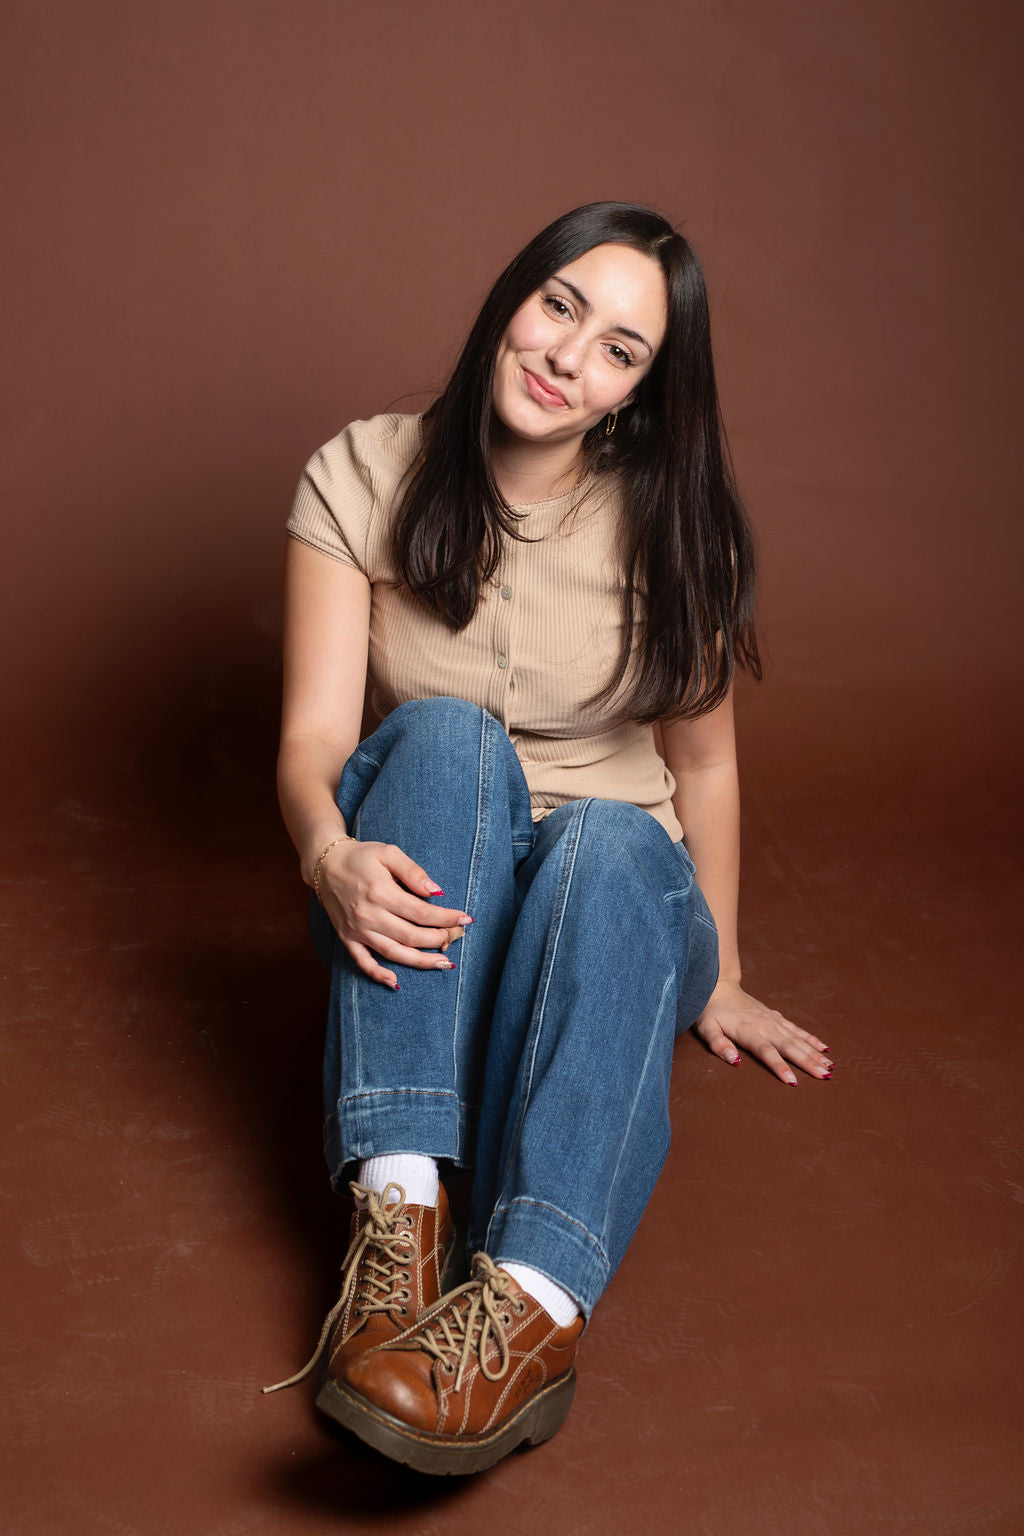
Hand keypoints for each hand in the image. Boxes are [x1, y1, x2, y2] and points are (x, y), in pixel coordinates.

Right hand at [316, 839, 472, 989]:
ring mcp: (357, 930)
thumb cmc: (361, 856)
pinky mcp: (347, 938)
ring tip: (444, 963)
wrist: (326, 864)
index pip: (422, 912)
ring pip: (394, 953)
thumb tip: (436, 892)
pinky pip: (363, 962)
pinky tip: (396, 983)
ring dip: (421, 962)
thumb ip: (413, 872)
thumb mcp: (389, 853)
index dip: (446, 918)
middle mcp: (369, 915)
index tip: (465, 919)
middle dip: (439, 939)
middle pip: (411, 936)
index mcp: (381, 892)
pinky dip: (378, 975)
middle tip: (456, 937)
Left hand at [693, 982, 831, 1084]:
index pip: (767, 1052)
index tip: (793, 1081)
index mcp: (748, 1031)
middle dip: (808, 1062)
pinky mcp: (776, 1017)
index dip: (780, 1067)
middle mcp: (765, 1026)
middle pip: (789, 1047)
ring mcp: (772, 1020)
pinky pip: (796, 1029)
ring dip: (814, 1053)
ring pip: (797, 1039)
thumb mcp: (706, 1028)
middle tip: (825, 1076)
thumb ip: (719, 1045)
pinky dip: (811, 1038)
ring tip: (829, 1066)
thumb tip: (734, 1061)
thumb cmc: (709, 1010)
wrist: (718, 985)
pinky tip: (824, 1048)